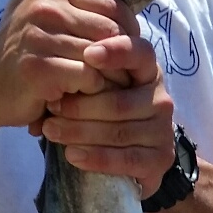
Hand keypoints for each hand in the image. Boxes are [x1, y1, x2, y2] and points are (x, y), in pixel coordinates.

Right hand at [0, 0, 128, 132]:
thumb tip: (128, 22)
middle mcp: (45, 7)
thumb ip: (79, 16)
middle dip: (123, 58)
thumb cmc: (24, 58)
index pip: (110, 5)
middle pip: (110, 31)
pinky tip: (87, 99)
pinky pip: (89, 77)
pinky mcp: (39, 67)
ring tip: (108, 92)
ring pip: (102, 55)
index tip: (129, 54)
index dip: (128, 32)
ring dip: (111, 79)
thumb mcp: (47, 23)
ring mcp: (39, 36)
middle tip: (126, 78)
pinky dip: (94, 92)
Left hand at [39, 28, 175, 196]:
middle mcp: (160, 98)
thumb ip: (82, 78)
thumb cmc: (103, 114)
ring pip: (118, 131)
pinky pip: (125, 158)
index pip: (139, 53)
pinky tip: (71, 154)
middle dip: (81, 105)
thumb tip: (49, 80)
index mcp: (147, 71)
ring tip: (50, 130)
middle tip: (51, 107)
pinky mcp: (160, 159)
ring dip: (80, 132)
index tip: (87, 55)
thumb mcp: (94, 90)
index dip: (116, 53)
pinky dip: (95, 157)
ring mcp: (163, 130)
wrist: (128, 158)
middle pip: (119, 102)